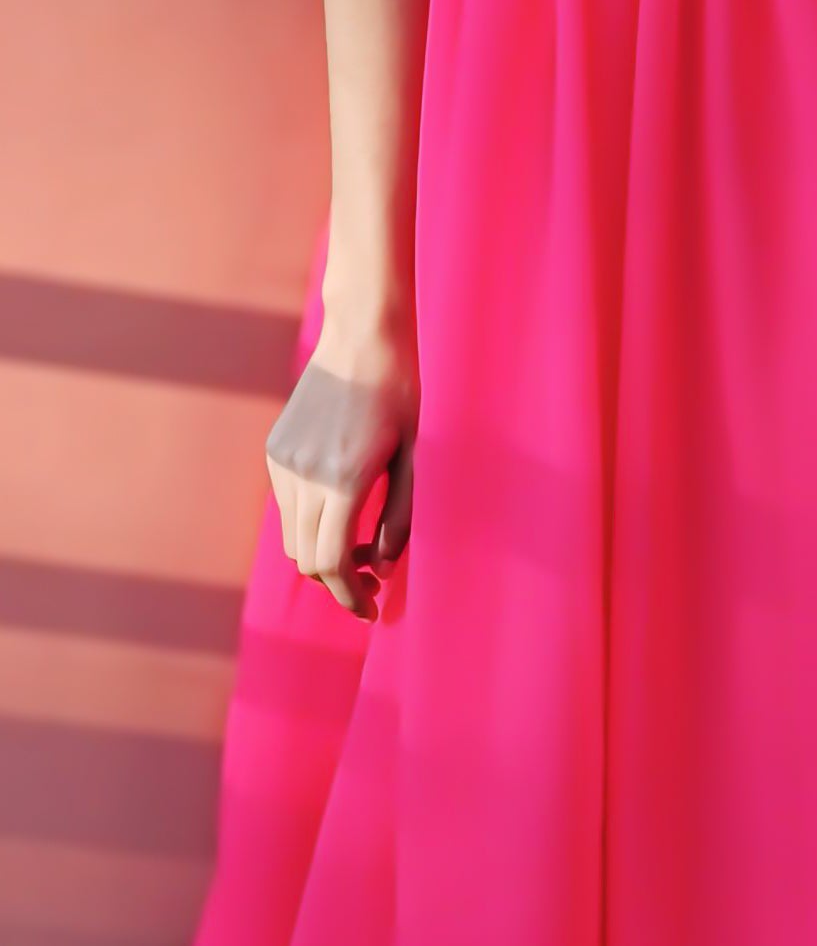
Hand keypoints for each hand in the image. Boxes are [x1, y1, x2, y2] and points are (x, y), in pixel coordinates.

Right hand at [265, 329, 418, 619]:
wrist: (362, 334)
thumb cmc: (400, 392)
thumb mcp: (412, 456)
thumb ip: (398, 517)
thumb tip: (382, 566)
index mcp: (343, 479)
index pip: (332, 564)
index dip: (350, 597)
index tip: (370, 611)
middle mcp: (304, 475)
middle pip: (307, 559)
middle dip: (338, 583)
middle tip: (372, 584)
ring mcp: (283, 461)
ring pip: (292, 536)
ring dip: (321, 552)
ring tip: (359, 544)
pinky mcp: (275, 449)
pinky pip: (286, 506)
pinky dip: (309, 521)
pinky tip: (339, 506)